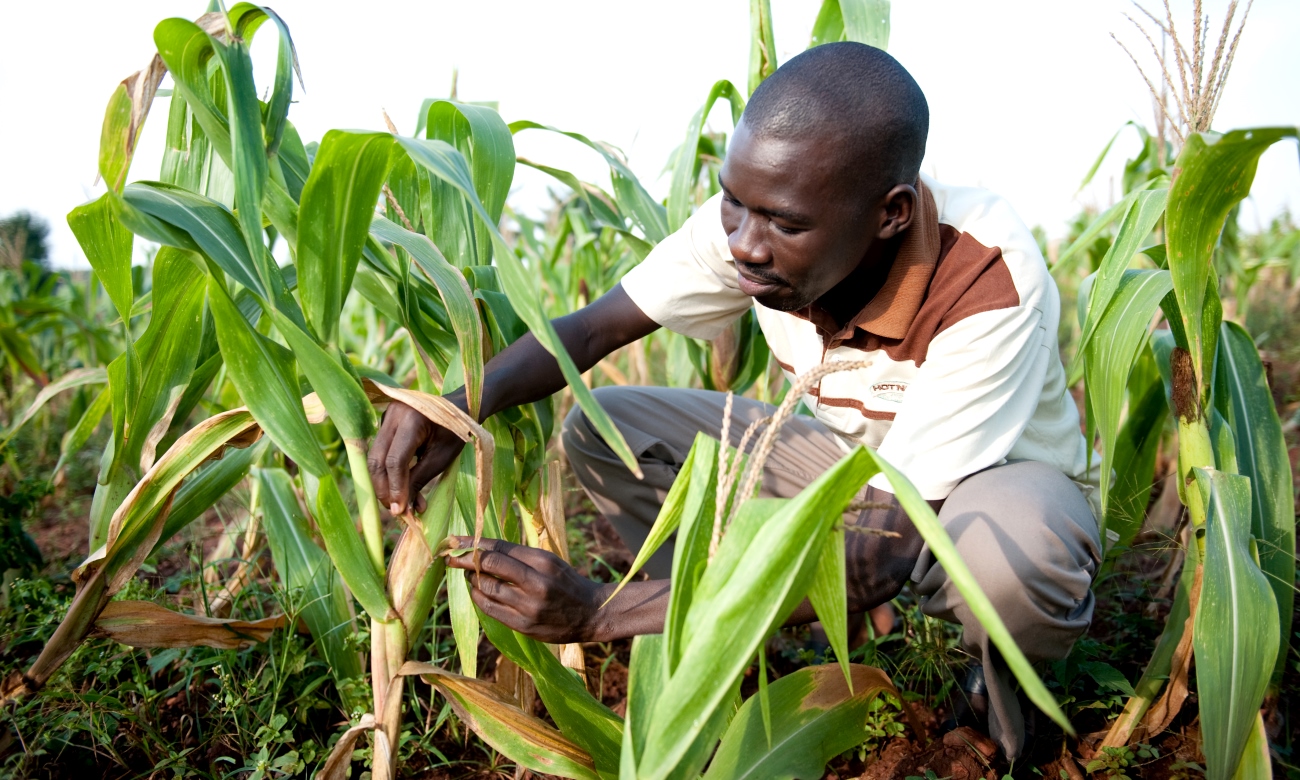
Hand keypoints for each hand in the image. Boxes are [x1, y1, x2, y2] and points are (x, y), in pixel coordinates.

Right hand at [368, 400, 466, 513]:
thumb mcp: (440, 458)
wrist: (459, 408)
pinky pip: (380, 452)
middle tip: (395, 511)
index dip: (395, 487)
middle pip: (378, 459)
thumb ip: (418, 480)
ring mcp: (386, 416)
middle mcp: (394, 414)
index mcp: (412, 419)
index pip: (396, 460)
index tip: (400, 511)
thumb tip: (402, 509)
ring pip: (375, 458)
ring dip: (384, 484)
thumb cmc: (454, 433)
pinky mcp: (385, 423)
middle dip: (384, 489)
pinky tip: (398, 490)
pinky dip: (387, 473)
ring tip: (399, 504)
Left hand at [443, 537, 607, 643]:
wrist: (591, 613)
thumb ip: (520, 556)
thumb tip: (484, 549)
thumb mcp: (549, 561)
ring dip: (471, 580)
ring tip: (468, 574)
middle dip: (465, 560)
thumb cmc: (568, 582)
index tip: (455, 540)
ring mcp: (529, 608)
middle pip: (490, 567)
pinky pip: (491, 610)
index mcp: (543, 562)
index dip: (473, 544)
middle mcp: (536, 584)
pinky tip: (476, 591)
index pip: (500, 549)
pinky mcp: (524, 626)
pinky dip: (479, 598)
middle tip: (450, 556)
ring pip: (486, 589)